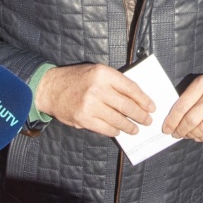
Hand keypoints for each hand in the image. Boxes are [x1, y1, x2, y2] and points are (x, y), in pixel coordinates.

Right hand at [36, 63, 155, 136]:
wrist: (50, 88)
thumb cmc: (76, 79)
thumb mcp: (96, 72)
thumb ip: (114, 82)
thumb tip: (136, 99)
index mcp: (103, 73)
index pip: (131, 88)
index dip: (144, 100)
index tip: (151, 107)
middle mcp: (98, 88)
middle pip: (127, 106)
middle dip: (140, 115)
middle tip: (147, 120)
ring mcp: (90, 105)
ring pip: (118, 119)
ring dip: (130, 126)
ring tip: (135, 129)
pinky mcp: (83, 118)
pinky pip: (105, 128)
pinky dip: (114, 130)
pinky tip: (118, 130)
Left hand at [162, 70, 202, 141]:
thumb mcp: (198, 84)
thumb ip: (186, 99)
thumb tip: (172, 121)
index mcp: (202, 84)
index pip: (182, 106)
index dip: (172, 121)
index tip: (166, 129)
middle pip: (192, 119)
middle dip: (181, 130)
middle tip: (176, 134)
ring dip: (191, 135)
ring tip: (187, 135)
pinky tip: (198, 136)